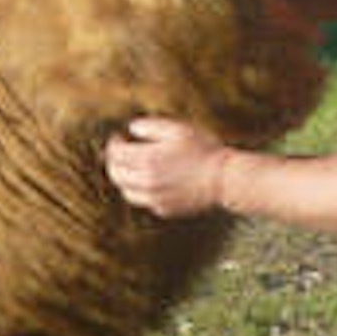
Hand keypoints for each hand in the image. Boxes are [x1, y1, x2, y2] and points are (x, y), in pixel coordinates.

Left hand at [104, 118, 228, 218]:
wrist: (223, 179)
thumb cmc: (203, 150)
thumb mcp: (178, 129)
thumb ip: (151, 126)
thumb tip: (132, 128)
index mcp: (147, 160)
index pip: (116, 153)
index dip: (113, 143)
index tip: (118, 137)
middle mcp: (145, 182)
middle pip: (116, 174)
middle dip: (114, 161)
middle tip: (120, 152)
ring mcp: (153, 199)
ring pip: (126, 191)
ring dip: (125, 178)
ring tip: (134, 167)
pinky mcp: (163, 209)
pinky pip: (144, 200)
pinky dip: (142, 190)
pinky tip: (154, 180)